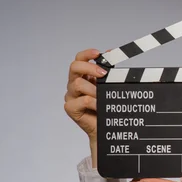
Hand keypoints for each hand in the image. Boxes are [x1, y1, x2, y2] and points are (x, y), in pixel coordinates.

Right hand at [63, 48, 109, 166]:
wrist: (106, 128)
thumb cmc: (108, 107)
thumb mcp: (109, 86)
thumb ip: (108, 72)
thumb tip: (111, 53)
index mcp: (83, 76)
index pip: (79, 60)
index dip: (87, 54)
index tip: (98, 53)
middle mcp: (74, 84)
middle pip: (74, 67)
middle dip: (90, 67)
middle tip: (103, 74)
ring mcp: (71, 96)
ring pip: (78, 83)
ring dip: (95, 89)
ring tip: (104, 97)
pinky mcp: (70, 108)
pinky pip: (82, 100)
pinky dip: (94, 102)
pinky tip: (100, 107)